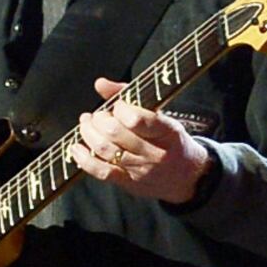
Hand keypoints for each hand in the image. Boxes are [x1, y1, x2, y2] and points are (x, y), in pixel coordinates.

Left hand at [72, 76, 211, 203]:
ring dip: (88, 133)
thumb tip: (100, 83)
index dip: (119, 108)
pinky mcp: (129, 183)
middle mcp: (155, 153)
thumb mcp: (163, 117)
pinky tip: (77, 148)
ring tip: (87, 125)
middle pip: (115, 133)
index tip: (118, 106)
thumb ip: (131, 97)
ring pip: (105, 149)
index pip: (136, 119)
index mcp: (167, 131)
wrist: (189, 178)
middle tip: (98, 116)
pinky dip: (84, 158)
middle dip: (99, 120)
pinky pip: (101, 171)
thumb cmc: (172, 142)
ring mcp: (141, 170)